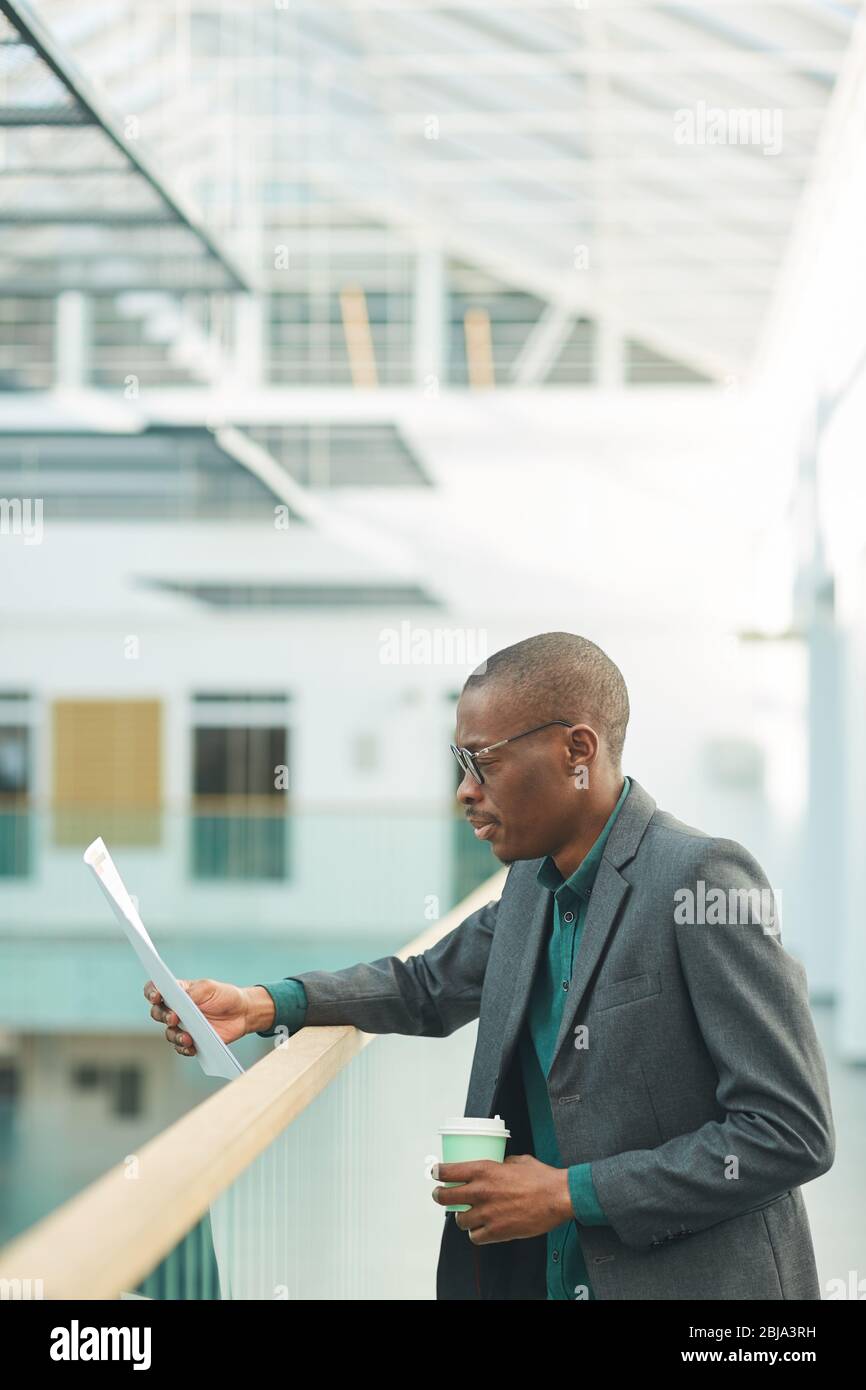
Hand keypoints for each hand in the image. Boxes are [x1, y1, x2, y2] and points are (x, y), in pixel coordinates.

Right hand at [143, 978, 260, 1055]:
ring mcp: (183, 1026)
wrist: (242, 1014)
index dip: (151, 993)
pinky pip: (181, 1047)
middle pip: (158, 1013)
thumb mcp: (210, 988)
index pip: (156, 990)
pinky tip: (192, 1047)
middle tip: (174, 1017)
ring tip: (187, 1037)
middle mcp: (176, 1009)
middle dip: (162, 1015)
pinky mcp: (191, 1041)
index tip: (156, 996)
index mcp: (178, 992)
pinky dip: (184, 1048)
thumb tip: (180, 998)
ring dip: (175, 1035)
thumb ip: (193, 992)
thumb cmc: (225, 996)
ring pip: (168, 1033)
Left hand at [431, 1154, 572, 1242]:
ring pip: (459, 1220)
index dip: (437, 1172)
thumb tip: (498, 1165)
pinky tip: (481, 1228)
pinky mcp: (496, 1232)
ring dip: (461, 1217)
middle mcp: (481, 1191)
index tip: (434, 1172)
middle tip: (440, 1195)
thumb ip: (502, 1163)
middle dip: (439, 1196)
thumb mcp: (518, 1161)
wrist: (557, 1198)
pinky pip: (474, 1237)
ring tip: (467, 1214)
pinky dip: (476, 1233)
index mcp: (484, 1170)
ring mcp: (487, 1213)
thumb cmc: (541, 1178)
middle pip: (444, 1197)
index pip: (449, 1171)